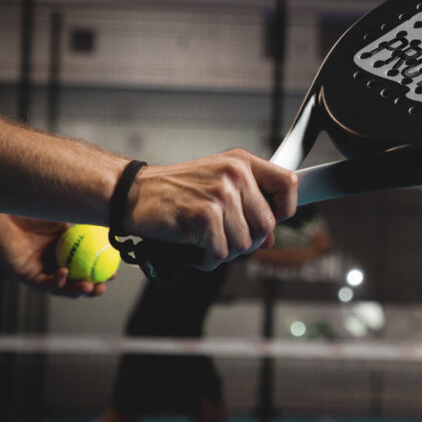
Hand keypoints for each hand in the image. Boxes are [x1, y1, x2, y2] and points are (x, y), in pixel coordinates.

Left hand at [0, 211, 108, 296]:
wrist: (4, 208)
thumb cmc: (34, 207)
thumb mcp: (68, 214)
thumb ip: (88, 221)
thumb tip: (116, 221)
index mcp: (63, 247)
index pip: (85, 265)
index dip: (100, 271)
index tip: (114, 272)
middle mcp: (51, 260)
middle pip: (74, 280)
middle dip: (91, 288)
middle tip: (103, 287)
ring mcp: (37, 268)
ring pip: (59, 287)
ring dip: (76, 290)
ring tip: (90, 287)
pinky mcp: (22, 273)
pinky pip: (41, 283)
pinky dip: (55, 282)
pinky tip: (65, 273)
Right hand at [125, 149, 297, 269]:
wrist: (132, 193)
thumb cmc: (175, 191)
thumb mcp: (217, 185)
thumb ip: (248, 205)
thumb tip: (271, 238)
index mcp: (242, 162)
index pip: (289, 184)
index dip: (284, 210)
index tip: (269, 221)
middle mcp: (235, 174)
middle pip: (267, 225)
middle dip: (246, 241)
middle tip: (222, 237)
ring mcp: (220, 194)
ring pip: (245, 244)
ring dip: (223, 251)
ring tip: (203, 239)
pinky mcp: (204, 216)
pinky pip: (220, 253)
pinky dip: (206, 259)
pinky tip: (192, 247)